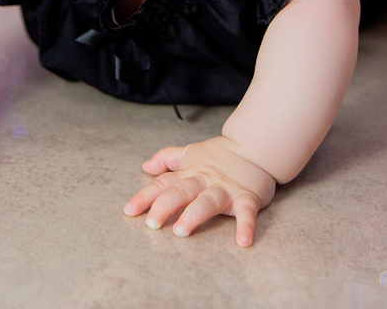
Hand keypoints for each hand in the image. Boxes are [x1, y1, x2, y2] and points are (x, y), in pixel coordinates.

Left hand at [123, 136, 276, 246]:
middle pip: (181, 192)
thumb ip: (168, 158)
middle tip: (152, 223)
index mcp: (190, 173)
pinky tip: (243, 241)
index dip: (145, 197)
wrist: (256, 146)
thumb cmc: (223, 154)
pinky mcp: (247, 197)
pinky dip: (245, 226)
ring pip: (207, 201)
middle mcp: (205, 181)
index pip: (164, 184)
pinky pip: (246, 212)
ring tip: (181, 231)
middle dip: (165, 207)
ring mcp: (226, 189)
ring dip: (194, 215)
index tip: (129, 211)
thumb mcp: (192, 152)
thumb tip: (146, 166)